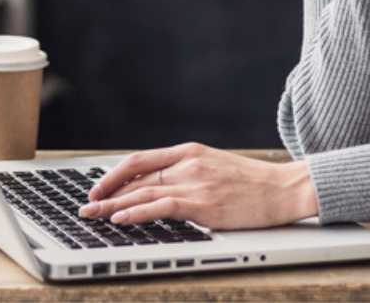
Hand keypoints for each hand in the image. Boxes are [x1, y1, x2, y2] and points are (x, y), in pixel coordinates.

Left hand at [76, 142, 317, 229]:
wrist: (283, 188)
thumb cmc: (251, 183)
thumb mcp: (213, 166)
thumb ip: (186, 173)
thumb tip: (155, 187)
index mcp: (188, 151)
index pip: (139, 160)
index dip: (113, 175)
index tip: (97, 189)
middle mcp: (187, 163)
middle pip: (136, 178)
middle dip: (106, 193)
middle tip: (85, 206)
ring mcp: (195, 183)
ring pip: (143, 193)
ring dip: (113, 205)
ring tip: (93, 214)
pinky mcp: (203, 203)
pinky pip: (161, 206)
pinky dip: (137, 213)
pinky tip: (121, 218)